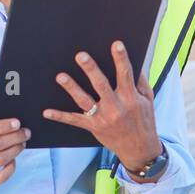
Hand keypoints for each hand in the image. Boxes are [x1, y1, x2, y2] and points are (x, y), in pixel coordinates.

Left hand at [43, 41, 161, 168]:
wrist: (139, 149)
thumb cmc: (144, 121)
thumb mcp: (148, 100)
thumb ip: (140, 82)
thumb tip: (134, 64)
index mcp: (131, 98)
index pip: (125, 75)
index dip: (121, 59)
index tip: (116, 44)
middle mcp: (116, 107)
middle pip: (101, 85)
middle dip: (91, 69)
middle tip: (80, 56)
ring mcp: (103, 118)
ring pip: (84, 101)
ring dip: (72, 88)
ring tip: (60, 76)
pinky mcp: (93, 127)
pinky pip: (74, 120)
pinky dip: (60, 116)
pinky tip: (46, 111)